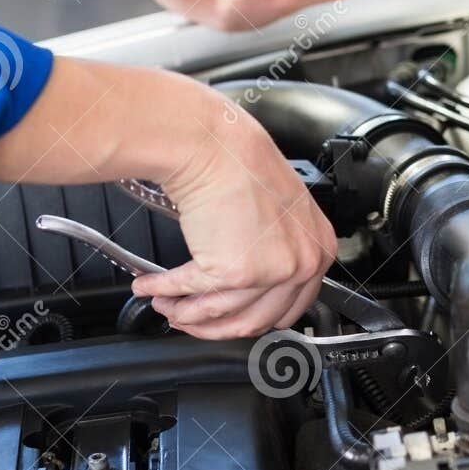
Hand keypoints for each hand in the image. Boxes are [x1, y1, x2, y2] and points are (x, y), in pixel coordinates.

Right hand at [130, 91, 336, 339]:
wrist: (214, 144)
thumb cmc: (240, 162)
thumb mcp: (280, 209)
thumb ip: (276, 248)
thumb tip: (250, 282)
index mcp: (319, 249)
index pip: (290, 307)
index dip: (249, 317)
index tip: (226, 318)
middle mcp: (301, 264)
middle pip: (255, 320)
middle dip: (213, 325)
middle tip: (188, 318)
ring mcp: (270, 272)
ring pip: (222, 314)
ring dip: (185, 313)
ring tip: (164, 305)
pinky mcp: (233, 272)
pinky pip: (192, 293)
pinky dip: (166, 292)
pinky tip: (149, 286)